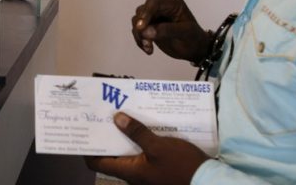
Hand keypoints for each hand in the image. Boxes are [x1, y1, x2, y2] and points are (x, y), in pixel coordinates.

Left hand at [84, 113, 209, 184]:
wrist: (208, 182)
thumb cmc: (181, 166)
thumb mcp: (158, 146)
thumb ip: (137, 133)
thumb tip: (116, 119)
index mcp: (129, 172)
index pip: (97, 163)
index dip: (88, 148)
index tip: (87, 130)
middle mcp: (133, 175)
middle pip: (112, 156)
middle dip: (108, 136)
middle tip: (105, 116)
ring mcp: (146, 174)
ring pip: (128, 153)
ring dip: (125, 137)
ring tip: (123, 116)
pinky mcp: (157, 170)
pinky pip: (142, 154)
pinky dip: (139, 141)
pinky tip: (144, 127)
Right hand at [131, 0, 210, 62]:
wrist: (196, 50)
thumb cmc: (194, 39)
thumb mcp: (184, 33)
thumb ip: (166, 30)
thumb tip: (146, 31)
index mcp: (172, 3)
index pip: (154, 3)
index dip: (145, 14)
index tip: (141, 28)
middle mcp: (161, 7)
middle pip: (142, 11)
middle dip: (141, 28)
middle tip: (147, 42)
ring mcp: (154, 16)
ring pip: (137, 21)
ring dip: (139, 36)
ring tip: (148, 48)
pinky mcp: (149, 26)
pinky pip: (138, 31)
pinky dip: (140, 40)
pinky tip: (148, 49)